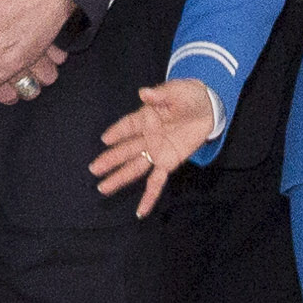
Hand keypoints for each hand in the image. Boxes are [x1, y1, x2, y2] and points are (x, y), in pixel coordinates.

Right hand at [92, 80, 224, 215]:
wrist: (208, 107)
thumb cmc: (189, 96)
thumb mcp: (176, 91)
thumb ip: (160, 95)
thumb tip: (144, 93)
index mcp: (146, 118)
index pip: (128, 126)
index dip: (117, 132)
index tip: (105, 139)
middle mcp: (147, 137)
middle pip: (126, 150)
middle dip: (110, 159)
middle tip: (94, 169)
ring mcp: (157, 151)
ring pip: (135, 167)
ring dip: (120, 178)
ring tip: (102, 188)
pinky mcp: (169, 163)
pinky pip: (157, 182)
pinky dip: (149, 196)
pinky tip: (141, 211)